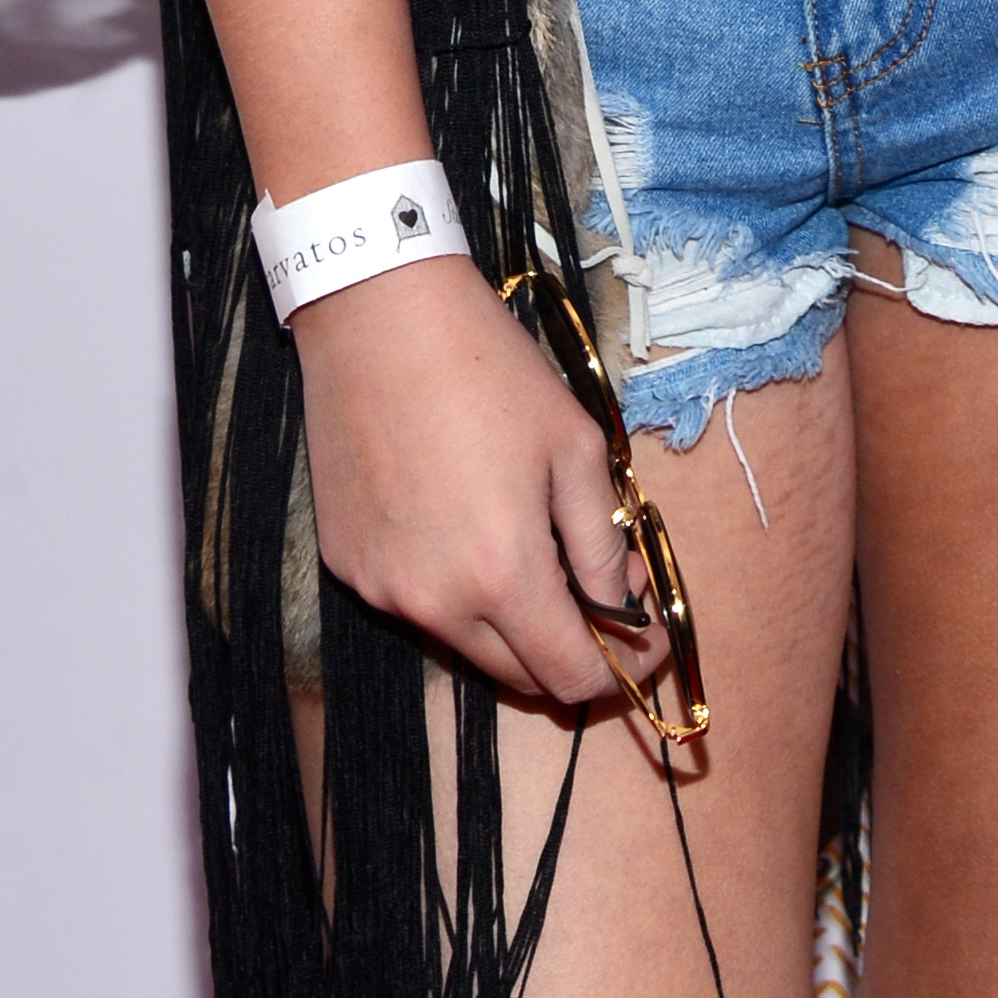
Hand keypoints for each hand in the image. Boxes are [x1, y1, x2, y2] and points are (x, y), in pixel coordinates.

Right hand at [292, 257, 654, 715]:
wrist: (378, 321)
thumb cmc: (491, 372)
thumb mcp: (575, 448)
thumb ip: (603, 544)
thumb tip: (622, 604)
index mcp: (502, 575)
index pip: (570, 675)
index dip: (624, 668)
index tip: (650, 639)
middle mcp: (435, 604)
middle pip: (518, 676)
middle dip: (569, 651)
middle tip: (600, 593)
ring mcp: (382, 591)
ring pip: (465, 644)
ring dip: (510, 621)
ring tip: (532, 544)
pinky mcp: (347, 568)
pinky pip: (415, 606)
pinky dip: (454, 588)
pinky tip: (464, 523)